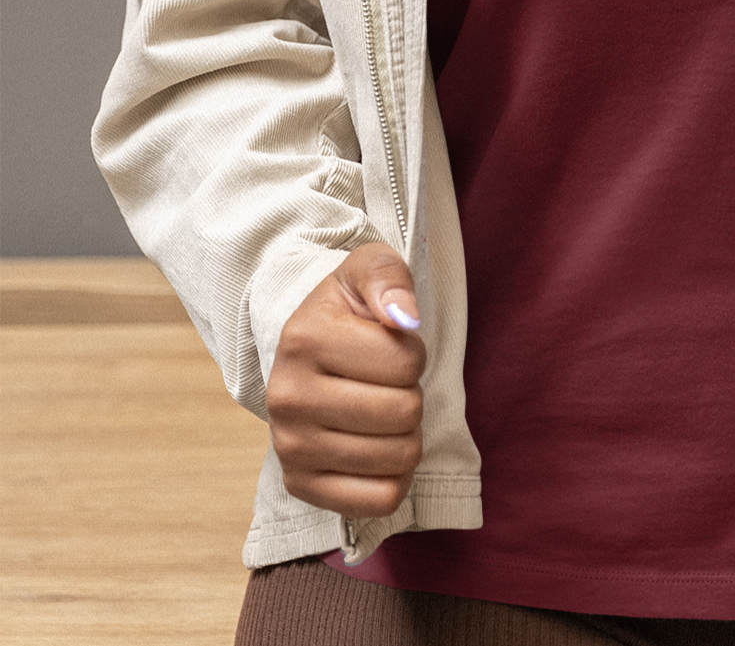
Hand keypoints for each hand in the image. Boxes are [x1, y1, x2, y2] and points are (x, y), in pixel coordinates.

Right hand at [266, 242, 425, 517]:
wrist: (304, 350)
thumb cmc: (347, 308)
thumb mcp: (369, 268)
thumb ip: (389, 279)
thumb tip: (406, 318)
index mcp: (304, 339)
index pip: (407, 363)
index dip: (413, 353)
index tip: (389, 345)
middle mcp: (287, 397)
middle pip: (404, 413)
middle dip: (411, 394)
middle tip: (387, 383)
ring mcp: (290, 446)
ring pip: (398, 458)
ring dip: (406, 434)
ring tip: (381, 411)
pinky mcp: (300, 485)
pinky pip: (380, 500)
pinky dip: (395, 477)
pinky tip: (379, 448)